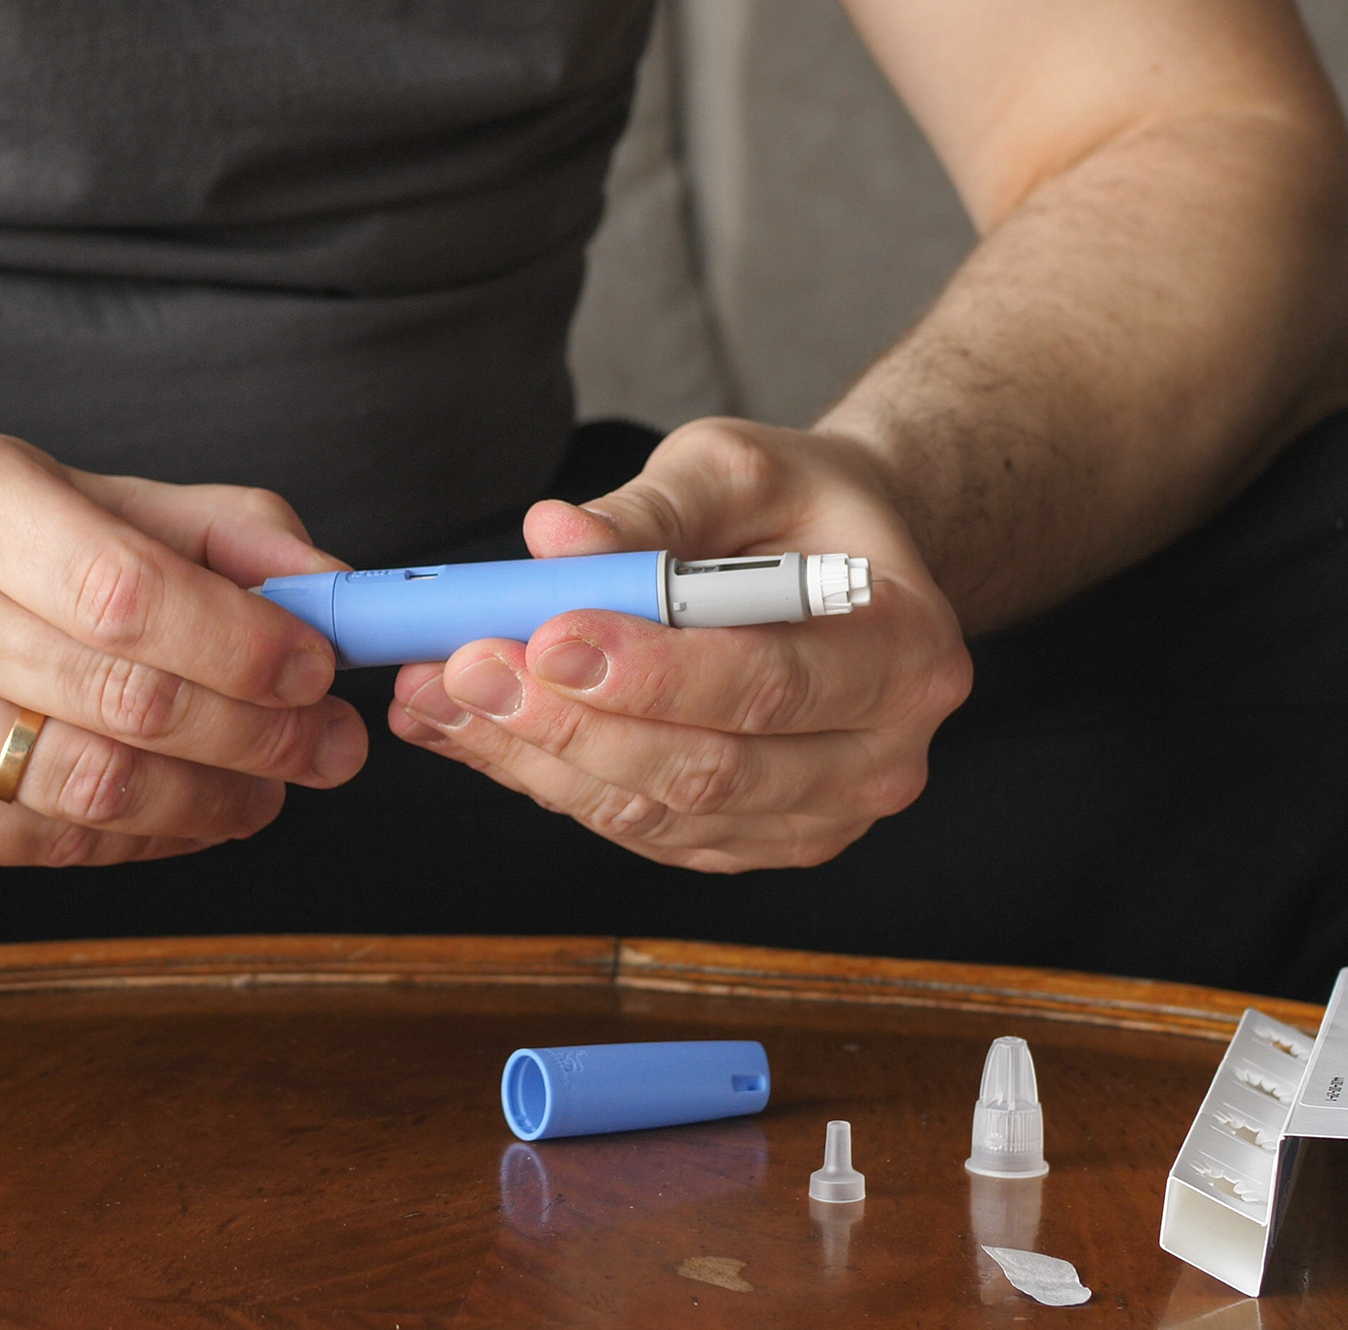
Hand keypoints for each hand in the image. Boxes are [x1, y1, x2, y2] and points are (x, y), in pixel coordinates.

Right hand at [0, 433, 364, 864]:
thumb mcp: (91, 496)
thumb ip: (224, 534)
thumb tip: (337, 594)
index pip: (126, 590)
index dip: (241, 644)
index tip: (320, 670)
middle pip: (122, 698)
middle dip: (257, 734)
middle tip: (331, 747)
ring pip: (92, 788)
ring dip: (213, 800)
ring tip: (274, 788)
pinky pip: (50, 843)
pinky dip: (147, 837)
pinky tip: (193, 813)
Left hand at [389, 418, 970, 870]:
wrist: (835, 567)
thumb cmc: (796, 508)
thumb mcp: (737, 468)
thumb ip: (650, 508)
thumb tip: (551, 539)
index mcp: (906, 653)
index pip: (771, 683)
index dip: (653, 671)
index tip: (548, 635)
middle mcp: (879, 757)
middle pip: (708, 768)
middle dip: (570, 723)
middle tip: (467, 665)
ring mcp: (817, 816)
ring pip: (659, 813)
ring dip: (536, 759)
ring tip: (440, 692)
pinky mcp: (750, 842)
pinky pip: (638, 829)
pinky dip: (545, 780)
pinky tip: (471, 726)